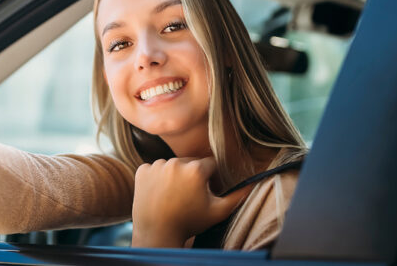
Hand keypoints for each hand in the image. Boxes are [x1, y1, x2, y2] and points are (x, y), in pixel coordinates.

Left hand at [131, 157, 253, 247]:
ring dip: (175, 175)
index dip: (211, 178)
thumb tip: (254, 183)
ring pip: (172, 165)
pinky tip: (160, 193)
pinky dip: (158, 178)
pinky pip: (155, 169)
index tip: (206, 191)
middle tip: (189, 196)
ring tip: (174, 195)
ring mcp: (156, 165)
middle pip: (190, 162)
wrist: (157, 233)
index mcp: (195, 169)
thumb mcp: (218, 211)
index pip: (210, 164)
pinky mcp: (142, 170)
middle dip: (193, 175)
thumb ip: (238, 196)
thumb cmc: (189, 223)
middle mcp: (175, 162)